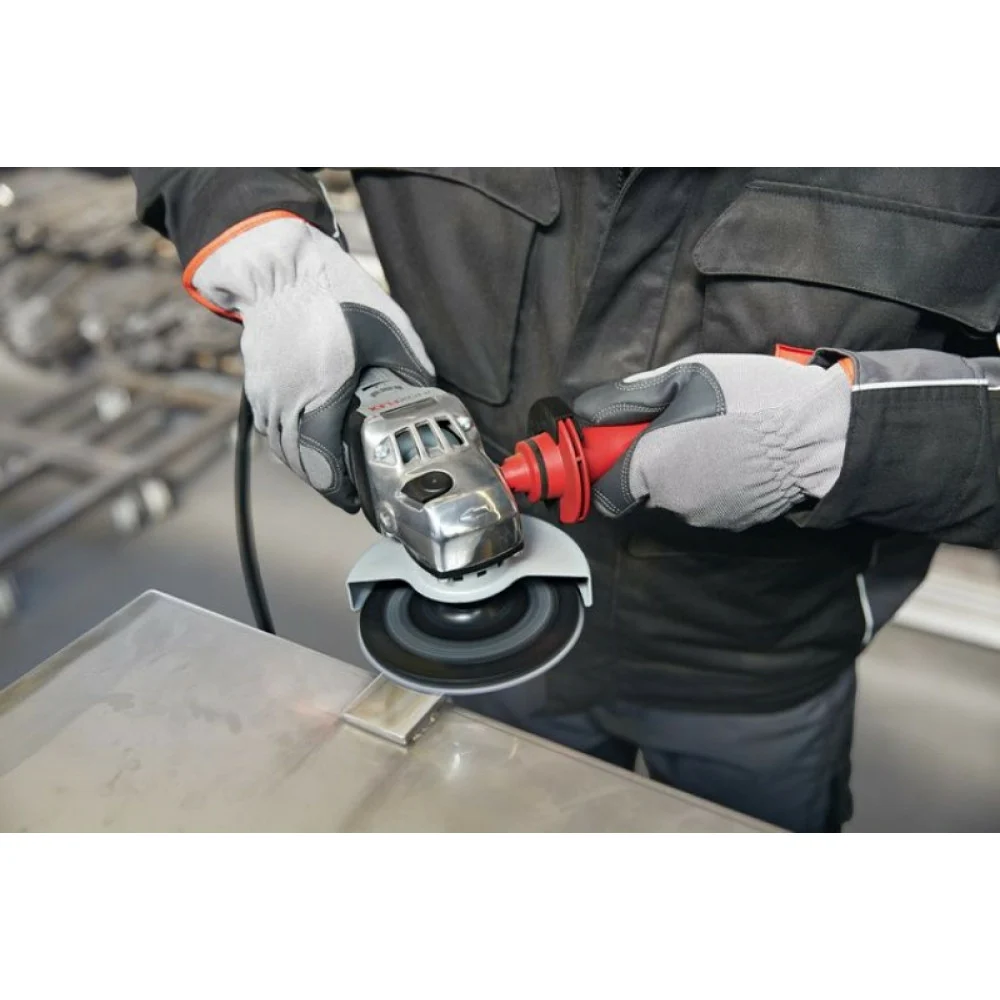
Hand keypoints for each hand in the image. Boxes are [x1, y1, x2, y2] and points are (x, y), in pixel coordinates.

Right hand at [192, 216, 433, 510]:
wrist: (279, 268)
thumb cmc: (332, 292)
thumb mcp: (388, 328)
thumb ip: (411, 368)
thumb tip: (430, 394)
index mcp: (321, 391)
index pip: (323, 462)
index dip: (339, 490)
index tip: (355, 500)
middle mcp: (288, 400)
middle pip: (302, 464)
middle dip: (325, 484)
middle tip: (348, 493)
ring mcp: (267, 394)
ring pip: (282, 451)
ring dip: (306, 467)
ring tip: (331, 474)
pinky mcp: (257, 386)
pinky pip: (271, 431)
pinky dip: (289, 446)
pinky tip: (307, 444)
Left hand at [572, 353, 850, 530]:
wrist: (822, 433)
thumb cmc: (751, 398)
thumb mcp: (686, 378)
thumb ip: (631, 399)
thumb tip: (590, 413)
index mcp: (652, 468)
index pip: (607, 491)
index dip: (611, 465)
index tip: (624, 442)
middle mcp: (673, 502)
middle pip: (645, 487)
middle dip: (654, 459)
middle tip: (683, 423)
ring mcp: (706, 516)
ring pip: (679, 494)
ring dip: (687, 470)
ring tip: (720, 435)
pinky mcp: (735, 522)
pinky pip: (710, 501)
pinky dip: (716, 482)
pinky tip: (740, 455)